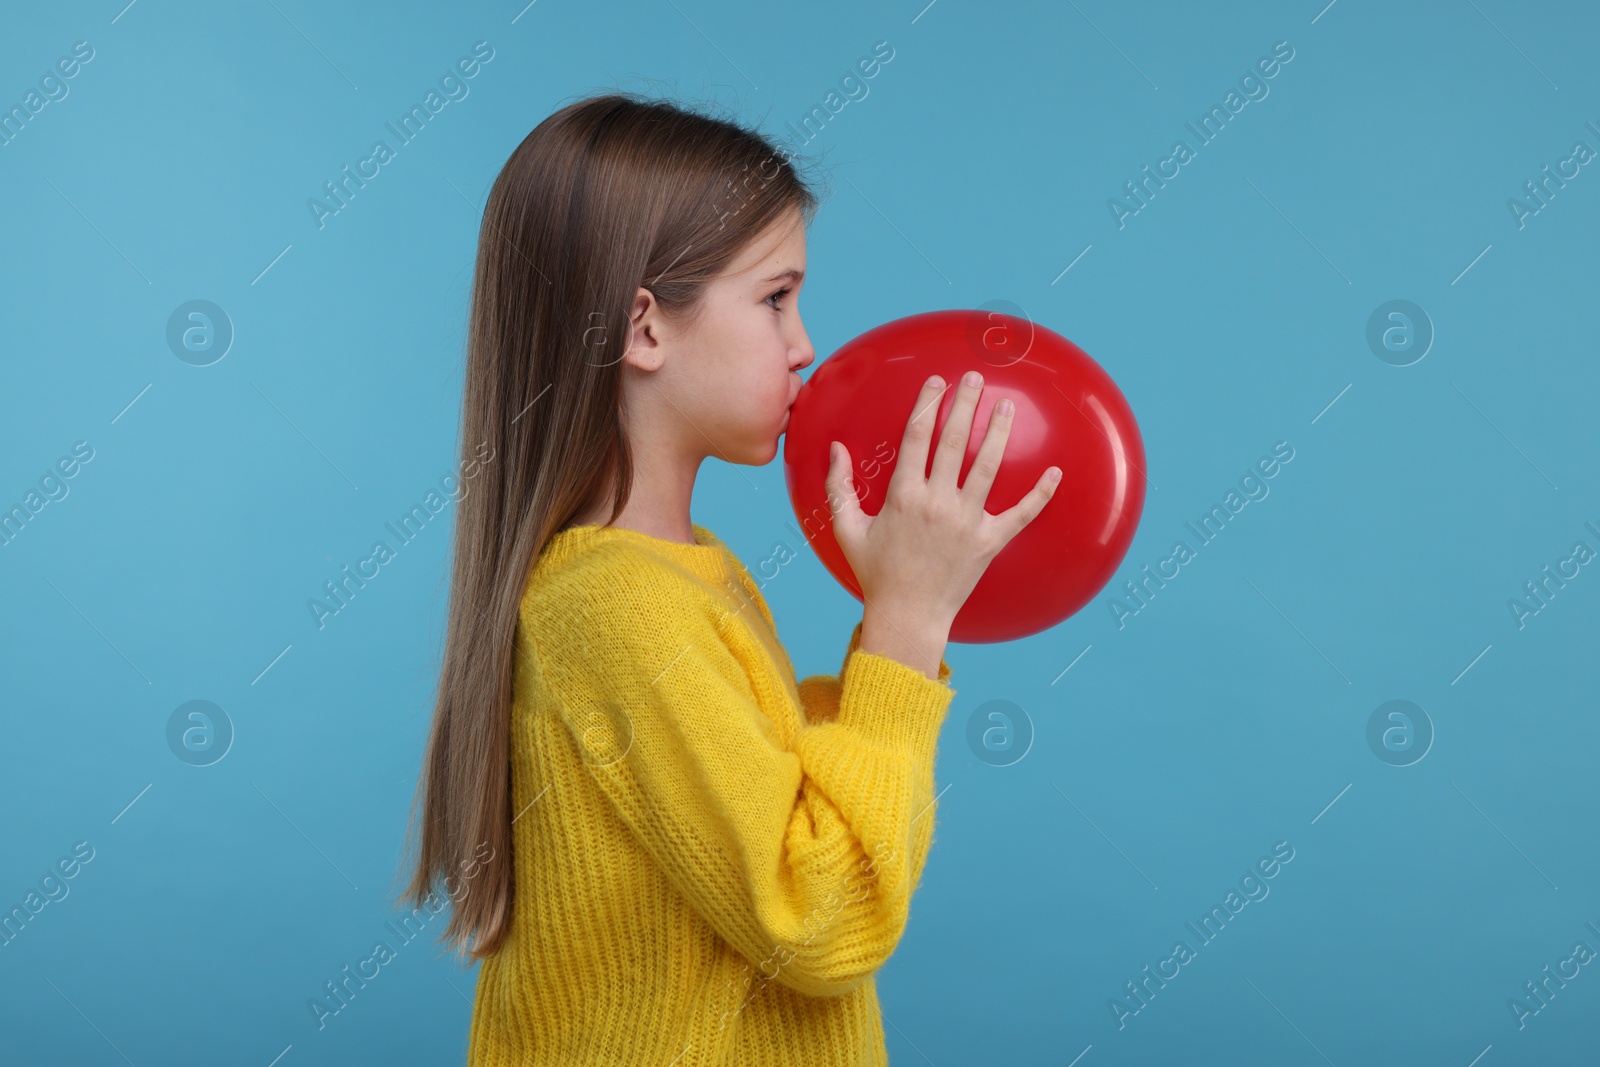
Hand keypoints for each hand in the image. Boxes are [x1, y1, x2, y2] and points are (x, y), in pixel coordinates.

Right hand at [825, 369, 1061, 656]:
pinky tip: (1055, 472)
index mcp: (903, 496)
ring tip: (1007, 407)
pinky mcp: (989, 543)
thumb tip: (835, 448)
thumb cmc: (875, 573)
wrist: (907, 616)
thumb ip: (838, 486)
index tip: (938, 382)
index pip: (917, 437)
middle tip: (976, 378)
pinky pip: (1021, 514)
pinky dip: (1040, 494)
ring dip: (999, 433)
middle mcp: (937, 503)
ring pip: (988, 467)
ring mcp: (967, 522)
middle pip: (955, 442)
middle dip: (966, 405)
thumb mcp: (847, 529)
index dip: (927, 405)